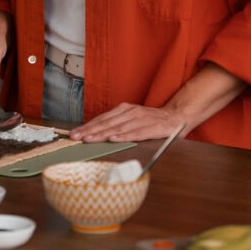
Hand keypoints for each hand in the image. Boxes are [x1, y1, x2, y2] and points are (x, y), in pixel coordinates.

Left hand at [68, 103, 188, 142]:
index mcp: (124, 110)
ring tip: (89, 139)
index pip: (102, 119)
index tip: (73, 134)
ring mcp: (141, 119)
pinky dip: (124, 136)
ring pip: (118, 128)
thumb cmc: (151, 121)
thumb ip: (117, 125)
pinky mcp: (153, 127)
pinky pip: (136, 133)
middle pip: (107, 123)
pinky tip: (114, 139)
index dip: (87, 126)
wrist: (176, 116)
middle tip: (75, 137)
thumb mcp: (131, 119)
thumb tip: (96, 134)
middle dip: (89, 131)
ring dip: (102, 134)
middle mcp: (130, 112)